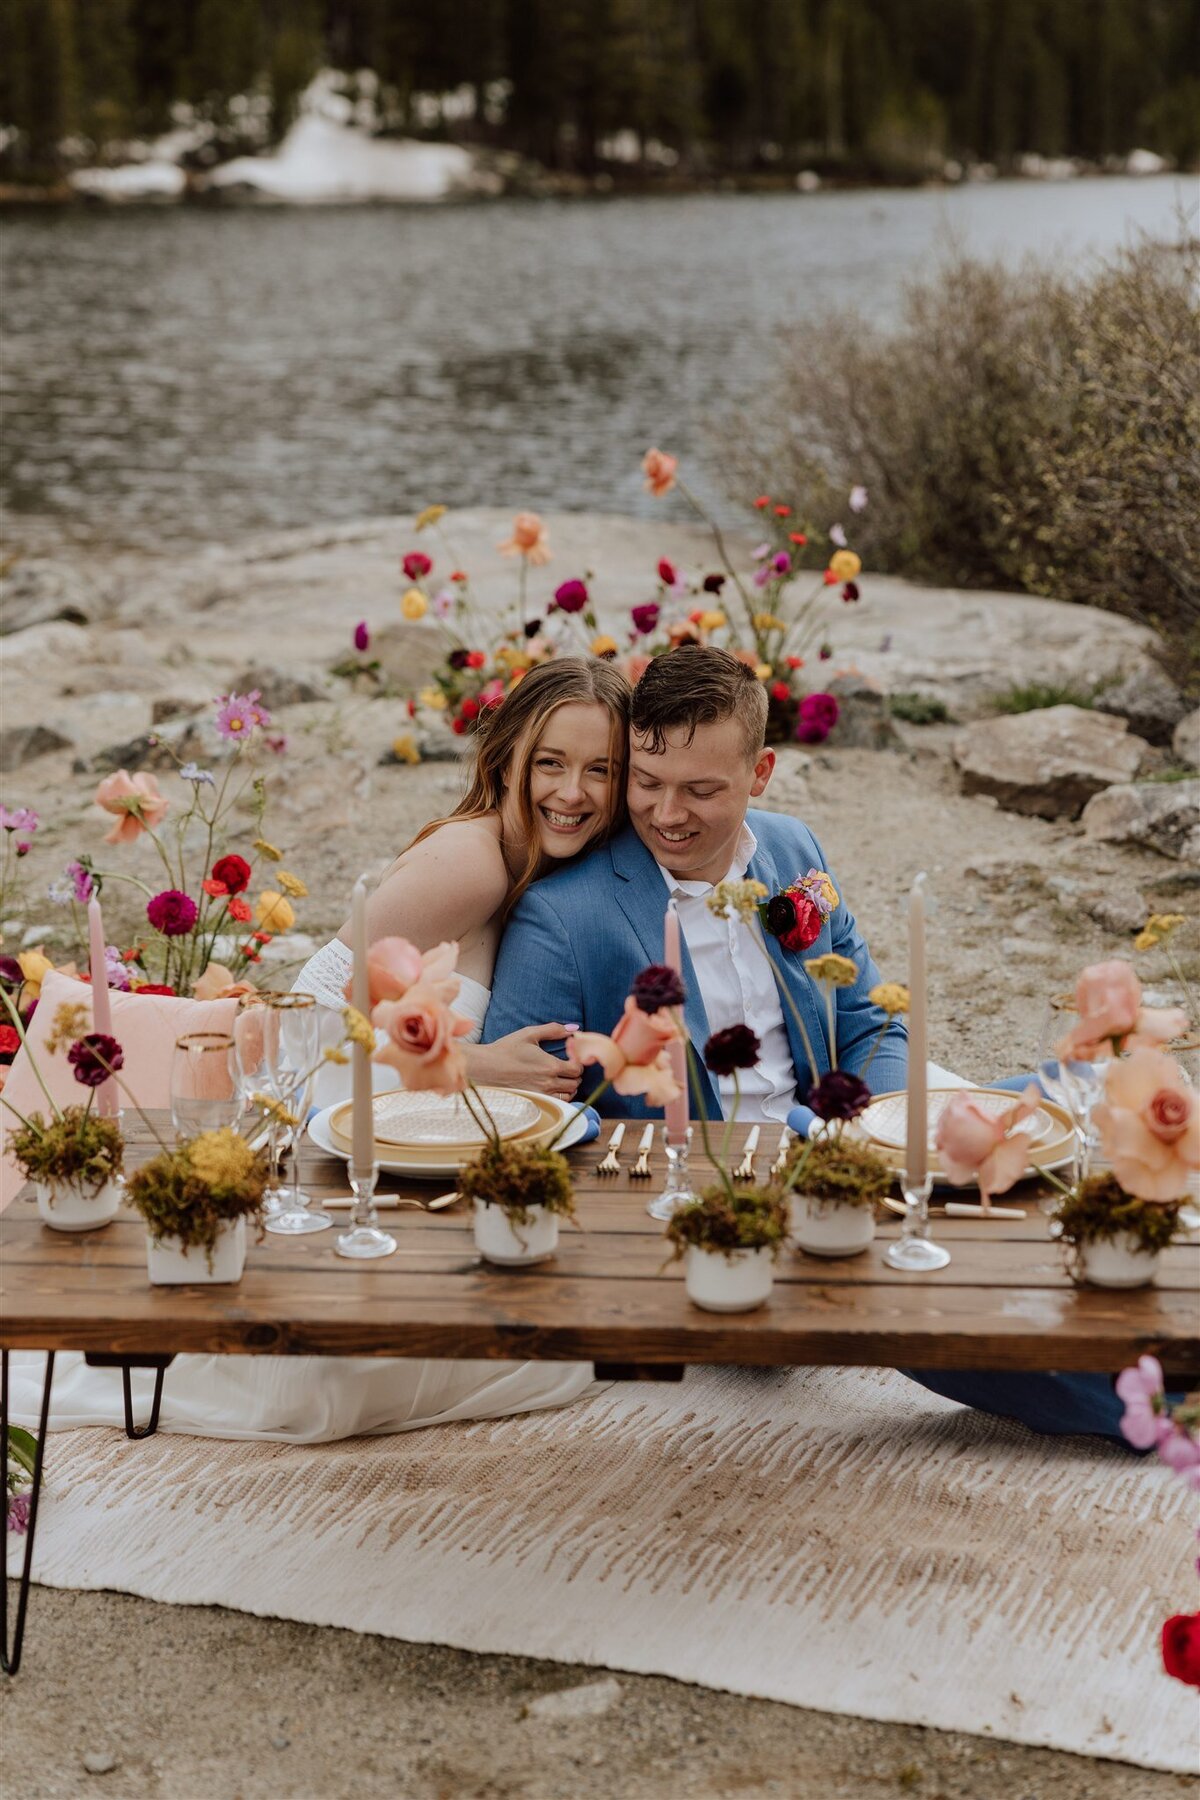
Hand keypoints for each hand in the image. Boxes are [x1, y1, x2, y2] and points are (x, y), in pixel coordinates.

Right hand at [468, 1025, 582, 1099]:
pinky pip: (556, 1103)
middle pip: (575, 1083)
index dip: (578, 1063)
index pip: (577, 1069)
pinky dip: (560, 1096)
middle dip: (575, 1075)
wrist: (485, 1067)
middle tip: (568, 1068)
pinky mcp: (534, 1101)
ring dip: (569, 1087)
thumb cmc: (506, 1049)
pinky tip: (553, 1088)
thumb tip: (574, 1028)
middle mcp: (548, 1083)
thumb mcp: (529, 1034)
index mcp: (550, 1066)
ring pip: (568, 1095)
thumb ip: (553, 1030)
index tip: (571, 1058)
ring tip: (561, 1078)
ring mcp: (541, 1095)